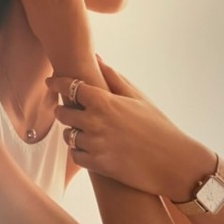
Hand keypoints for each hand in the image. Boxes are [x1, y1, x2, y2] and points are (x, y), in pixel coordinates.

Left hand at [47, 59, 215, 201]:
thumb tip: (97, 58)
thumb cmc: (158, 126)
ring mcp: (94, 145)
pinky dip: (80, 151)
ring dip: (73, 132)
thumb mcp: (138, 98)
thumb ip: (114, 78)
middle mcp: (95, 123)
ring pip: (68, 136)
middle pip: (64, 112)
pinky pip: (75, 156)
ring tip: (85, 131)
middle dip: (65, 110)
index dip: (57, 83)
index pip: (70, 87)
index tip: (51, 82)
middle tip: (72, 110)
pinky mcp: (97, 165)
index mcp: (105, 102)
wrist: (173, 162)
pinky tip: (91, 148)